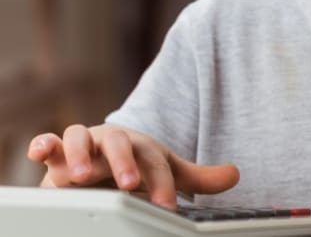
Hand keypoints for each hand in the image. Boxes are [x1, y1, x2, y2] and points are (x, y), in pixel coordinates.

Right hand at [26, 124, 239, 208]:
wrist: (105, 153)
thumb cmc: (137, 164)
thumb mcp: (166, 170)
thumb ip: (198, 177)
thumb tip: (236, 174)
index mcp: (141, 146)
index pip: (154, 161)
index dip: (161, 183)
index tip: (168, 206)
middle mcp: (114, 141)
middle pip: (119, 144)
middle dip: (125, 163)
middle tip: (130, 184)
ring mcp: (86, 144)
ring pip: (81, 138)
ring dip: (80, 153)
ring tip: (82, 174)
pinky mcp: (58, 151)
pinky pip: (50, 141)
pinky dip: (44, 143)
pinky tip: (42, 152)